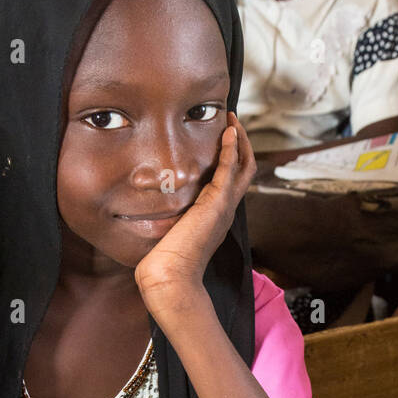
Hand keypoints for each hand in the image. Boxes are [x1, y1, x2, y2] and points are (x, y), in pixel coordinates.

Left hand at [135, 113, 255, 320]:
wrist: (170, 277)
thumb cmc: (165, 264)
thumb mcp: (169, 234)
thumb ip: (168, 220)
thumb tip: (152, 214)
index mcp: (216, 217)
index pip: (232, 182)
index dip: (231, 160)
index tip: (223, 140)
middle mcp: (225, 210)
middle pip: (245, 171)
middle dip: (241, 145)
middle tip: (233, 123)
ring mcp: (224, 207)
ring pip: (244, 166)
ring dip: (239, 141)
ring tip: (233, 120)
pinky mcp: (216, 203)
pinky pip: (230, 169)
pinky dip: (232, 149)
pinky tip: (229, 131)